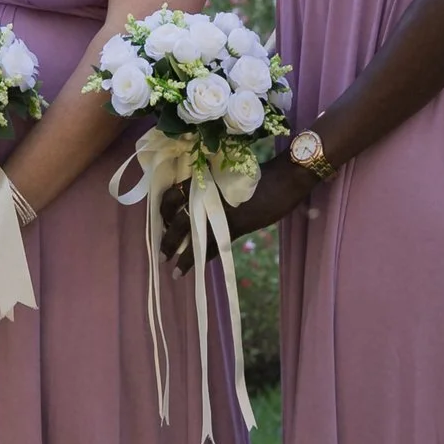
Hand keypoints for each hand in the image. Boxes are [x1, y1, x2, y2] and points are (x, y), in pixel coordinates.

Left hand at [160, 152, 310, 266]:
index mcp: (202, 179)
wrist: (284, 178)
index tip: (160, 221)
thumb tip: (198, 202)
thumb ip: (211, 186)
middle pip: (178, 219)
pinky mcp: (235, 226)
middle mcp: (206, 195)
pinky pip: (213, 246)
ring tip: (171, 269)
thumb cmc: (258, 173)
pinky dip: (201, 259)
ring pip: (193, 236)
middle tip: (160, 254)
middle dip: (167, 238)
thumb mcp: (227, 174)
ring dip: (181, 254)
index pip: (172, 195)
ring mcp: (219, 212)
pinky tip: (193, 270)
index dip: (163, 211)